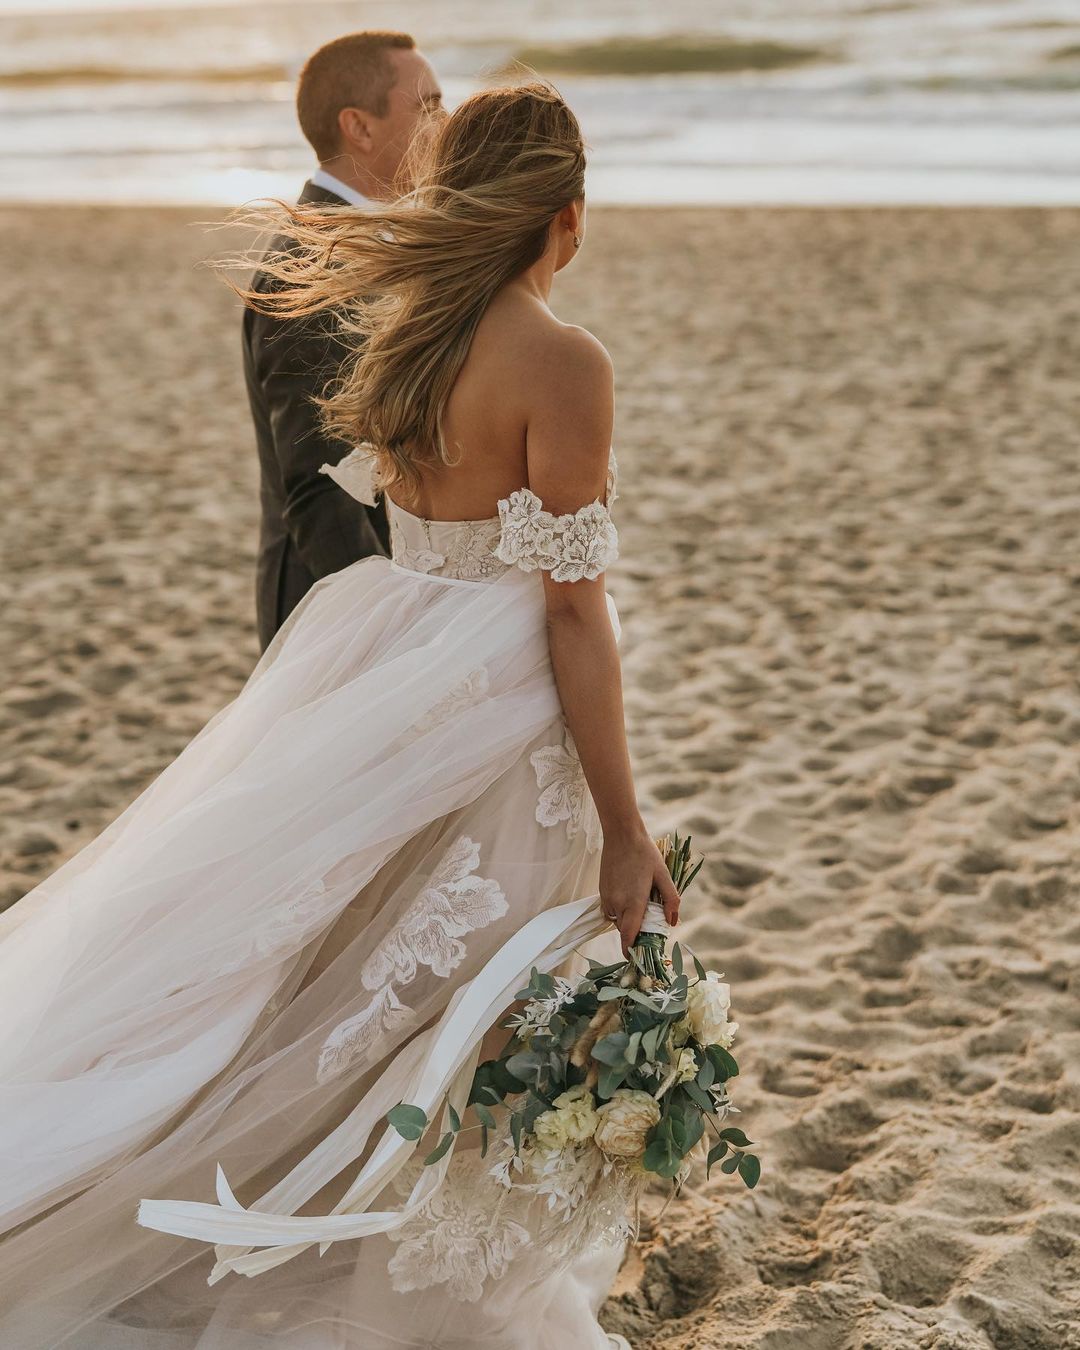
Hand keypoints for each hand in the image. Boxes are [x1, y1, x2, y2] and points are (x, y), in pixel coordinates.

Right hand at [599, 828, 680, 955]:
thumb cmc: (645, 853)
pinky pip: (611, 909)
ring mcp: (607, 897)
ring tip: (641, 904)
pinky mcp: (601, 891)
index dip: (630, 950)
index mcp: (633, 902)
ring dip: (628, 919)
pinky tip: (630, 894)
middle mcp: (617, 903)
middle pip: (624, 930)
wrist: (621, 834)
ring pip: (617, 920)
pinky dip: (620, 910)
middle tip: (650, 926)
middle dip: (635, 933)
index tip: (634, 958)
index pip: (628, 935)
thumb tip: (672, 922)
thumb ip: (671, 900)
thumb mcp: (663, 874)